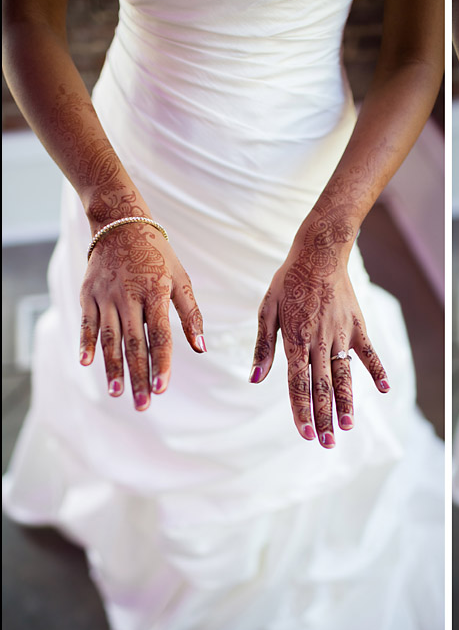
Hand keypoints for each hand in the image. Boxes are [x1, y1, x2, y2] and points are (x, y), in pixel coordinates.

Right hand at [79, 222, 205, 409]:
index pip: (160, 335)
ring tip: (117, 393)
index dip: (162, 363)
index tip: (162, 388)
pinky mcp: (87, 294)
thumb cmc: (158, 256)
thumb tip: (202, 347)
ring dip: (112, 367)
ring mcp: (105, 295)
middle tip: (143, 404)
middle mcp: (128, 296)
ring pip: (108, 338)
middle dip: (138, 376)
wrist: (121, 224)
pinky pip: (86, 322)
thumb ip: (191, 314)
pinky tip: (85, 363)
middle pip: (134, 344)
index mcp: (155, 293)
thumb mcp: (181, 279)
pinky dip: (85, 343)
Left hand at [251, 219, 388, 448]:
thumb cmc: (287, 282)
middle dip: (323, 417)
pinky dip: (377, 370)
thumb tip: (254, 380)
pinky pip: (369, 352)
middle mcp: (320, 341)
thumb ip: (264, 347)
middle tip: (326, 443)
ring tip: (348, 427)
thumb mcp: (267, 311)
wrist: (318, 253)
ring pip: (345, 375)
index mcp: (296, 340)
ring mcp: (341, 335)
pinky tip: (384, 389)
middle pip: (322, 387)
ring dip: (347, 403)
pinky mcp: (357, 325)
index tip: (305, 434)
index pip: (298, 384)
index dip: (301, 411)